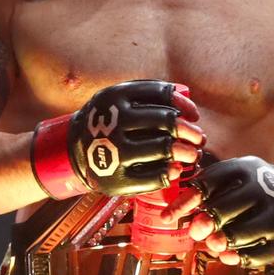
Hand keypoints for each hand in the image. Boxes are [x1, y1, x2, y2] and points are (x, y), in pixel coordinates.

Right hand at [31, 80, 203, 197]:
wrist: (74, 150)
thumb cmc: (108, 120)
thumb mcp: (120, 99)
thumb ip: (151, 96)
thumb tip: (188, 104)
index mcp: (116, 96)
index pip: (162, 94)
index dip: (184, 105)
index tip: (193, 116)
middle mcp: (114, 121)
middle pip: (167, 121)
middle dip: (190, 130)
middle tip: (199, 138)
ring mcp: (114, 151)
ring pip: (164, 148)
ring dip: (186, 151)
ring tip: (192, 154)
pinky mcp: (117, 179)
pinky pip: (155, 176)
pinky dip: (171, 172)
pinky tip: (175, 169)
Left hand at [164, 156, 273, 267]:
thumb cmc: (249, 189)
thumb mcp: (230, 178)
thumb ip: (202, 191)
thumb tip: (171, 214)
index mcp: (245, 169)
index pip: (210, 183)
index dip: (187, 200)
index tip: (169, 216)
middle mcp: (264, 188)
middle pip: (227, 208)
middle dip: (206, 222)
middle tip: (195, 231)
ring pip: (243, 232)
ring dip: (222, 240)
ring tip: (213, 244)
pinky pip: (259, 254)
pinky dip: (239, 257)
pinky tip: (229, 255)